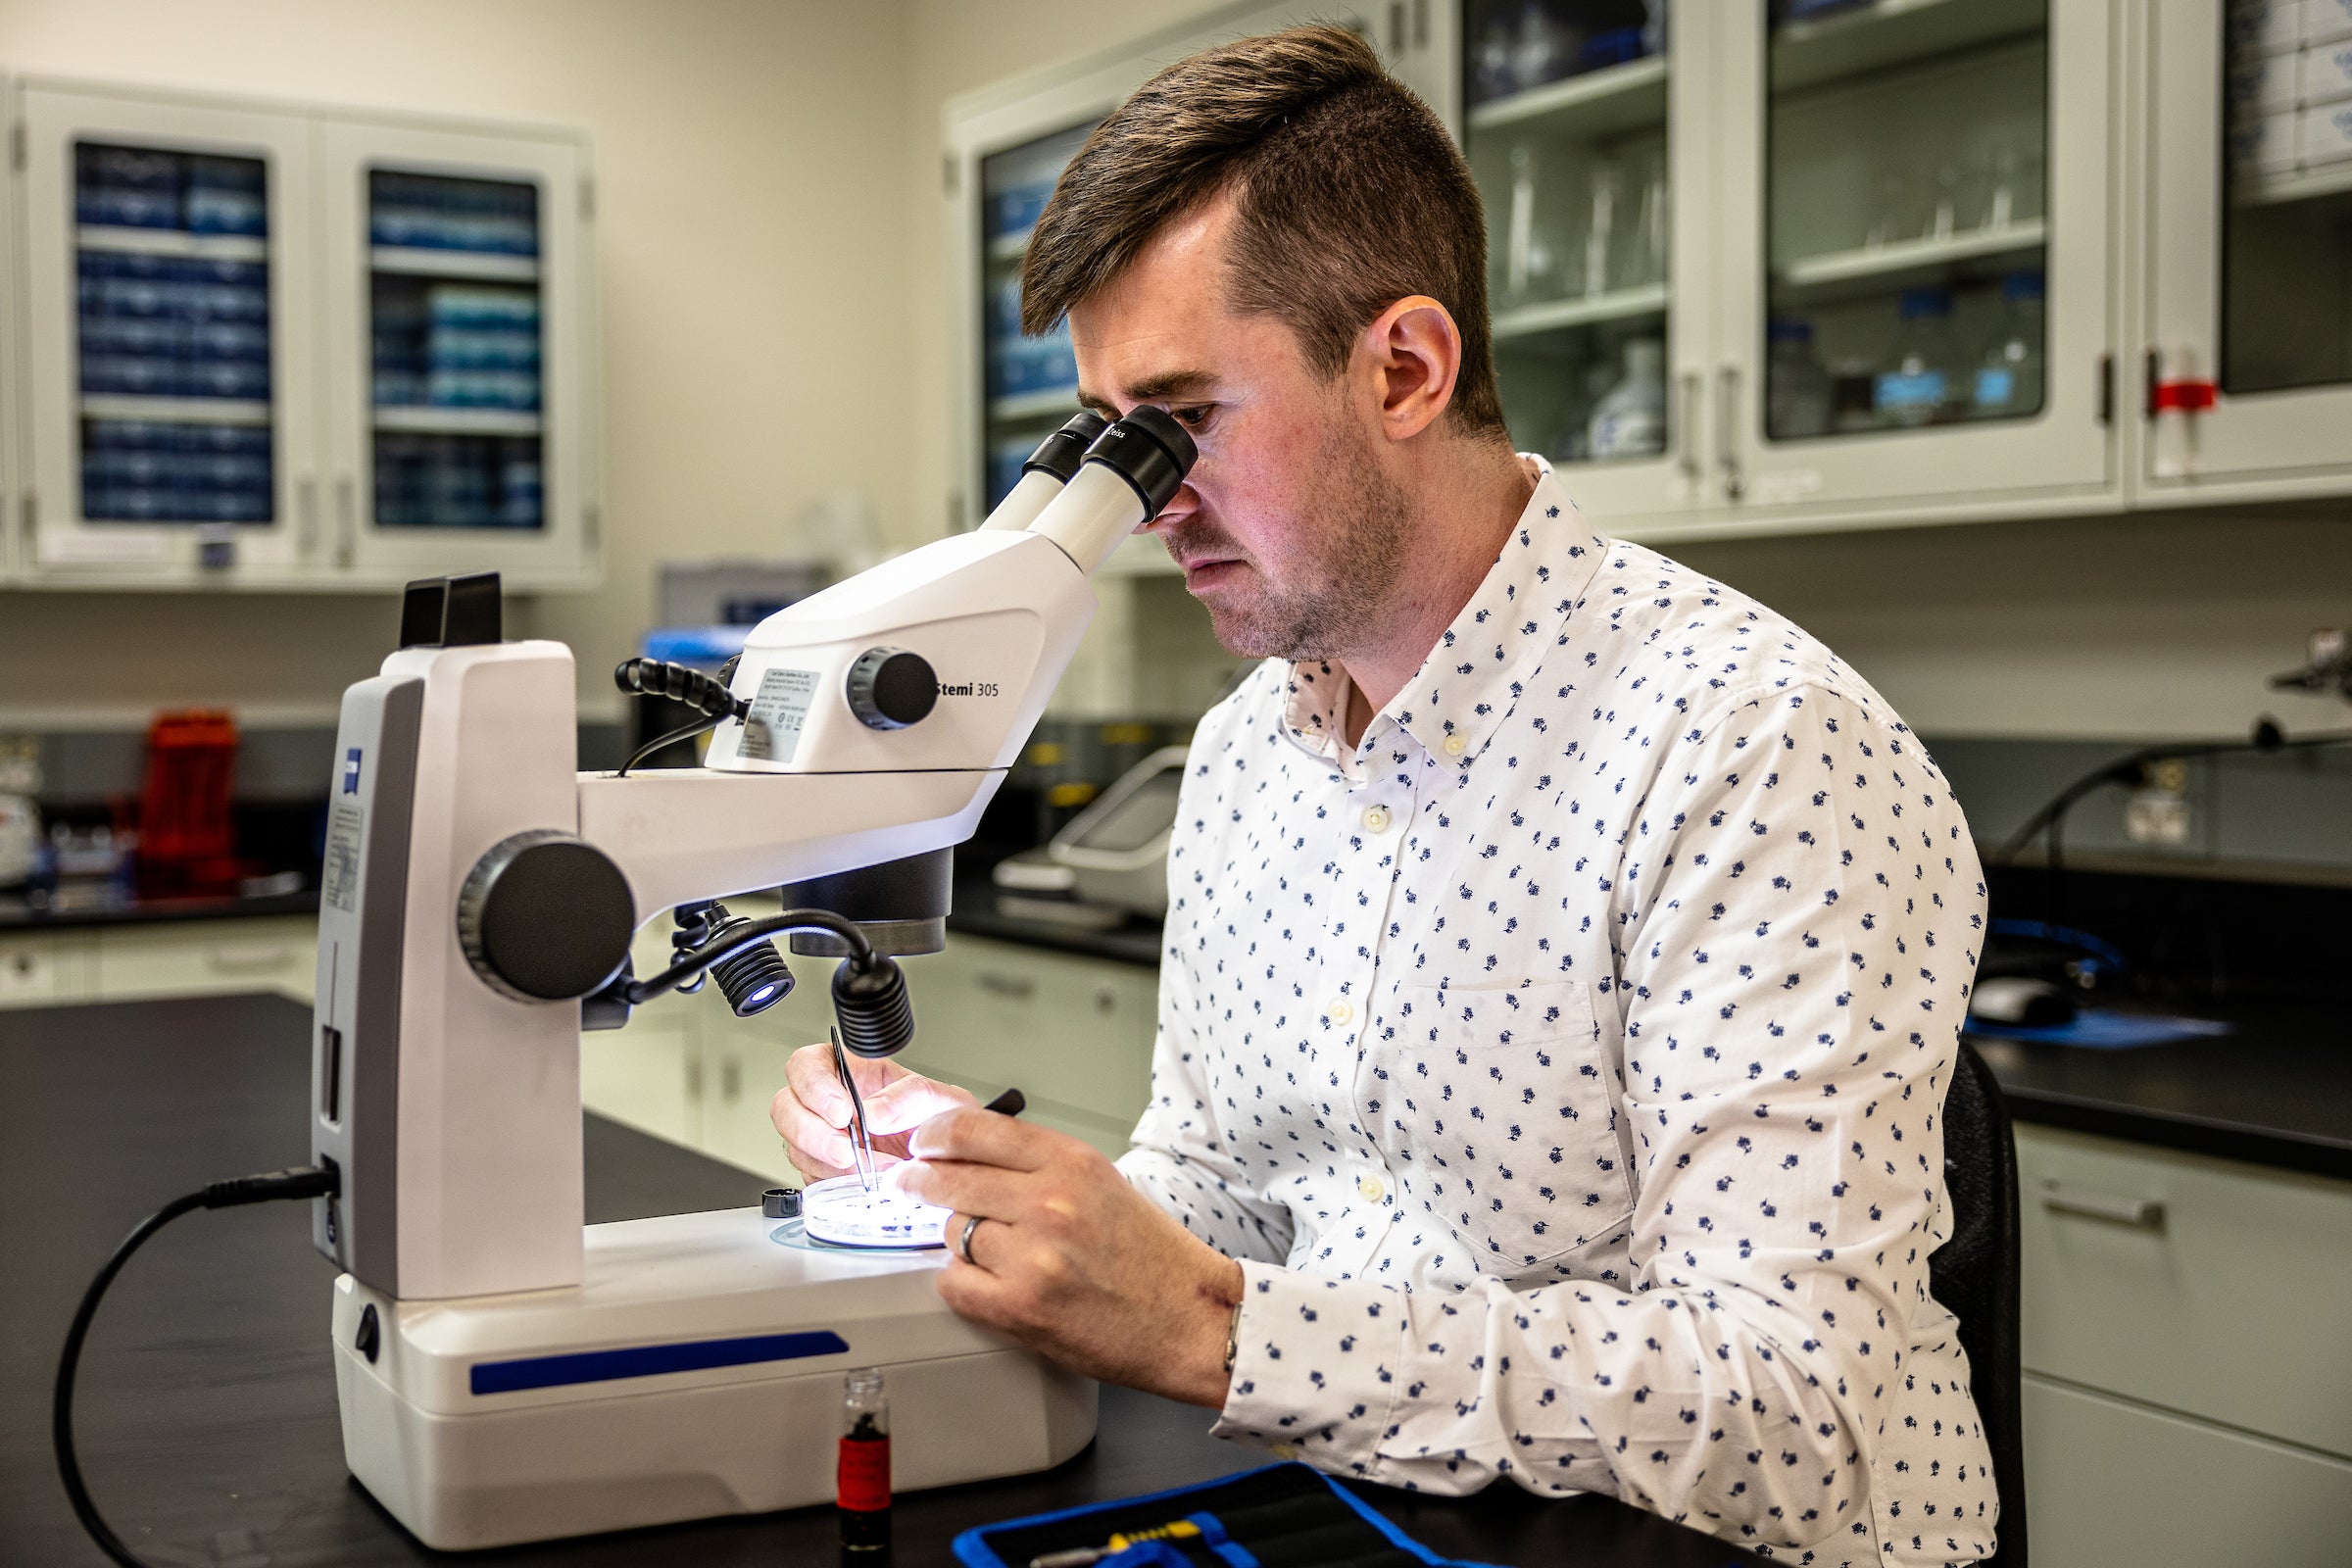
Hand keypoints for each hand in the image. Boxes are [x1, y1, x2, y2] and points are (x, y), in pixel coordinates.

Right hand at [771, 1043, 975, 1182]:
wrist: (950, 1162)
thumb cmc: (942, 1122)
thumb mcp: (940, 1099)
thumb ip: (910, 1095)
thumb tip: (873, 1112)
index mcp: (849, 1070)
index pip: (806, 1065)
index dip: (814, 1087)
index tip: (842, 1112)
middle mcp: (828, 1101)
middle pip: (785, 1107)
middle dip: (812, 1133)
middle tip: (847, 1150)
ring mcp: (821, 1137)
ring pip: (795, 1147)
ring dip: (828, 1163)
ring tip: (871, 1168)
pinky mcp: (824, 1170)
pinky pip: (810, 1177)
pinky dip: (835, 1183)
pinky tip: (864, 1182)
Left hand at [893, 1109, 1244, 1408]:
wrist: (1187, 1319)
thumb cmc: (1151, 1256)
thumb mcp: (1102, 1182)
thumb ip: (1040, 1164)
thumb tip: (971, 1154)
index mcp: (1071, 1162)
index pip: (972, 1130)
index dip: (933, 1134)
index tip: (922, 1142)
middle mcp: (1049, 1202)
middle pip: (947, 1177)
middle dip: (918, 1181)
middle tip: (910, 1184)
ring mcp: (1032, 1256)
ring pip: (951, 1232)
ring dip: (959, 1239)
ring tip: (992, 1249)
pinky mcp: (1019, 1307)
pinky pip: (954, 1284)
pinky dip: (961, 1283)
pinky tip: (985, 1281)